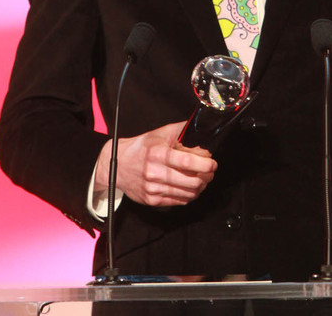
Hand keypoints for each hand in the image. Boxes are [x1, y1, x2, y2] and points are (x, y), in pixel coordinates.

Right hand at [95, 121, 216, 206]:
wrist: (118, 164)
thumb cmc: (142, 147)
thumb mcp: (161, 133)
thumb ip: (182, 130)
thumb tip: (202, 131)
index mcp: (159, 154)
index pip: (189, 162)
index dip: (206, 164)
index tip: (212, 163)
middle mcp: (155, 173)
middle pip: (192, 181)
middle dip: (207, 176)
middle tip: (210, 171)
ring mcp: (153, 189)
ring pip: (188, 194)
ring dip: (200, 187)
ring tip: (202, 179)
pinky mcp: (152, 200)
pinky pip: (179, 201)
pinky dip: (189, 195)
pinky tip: (190, 187)